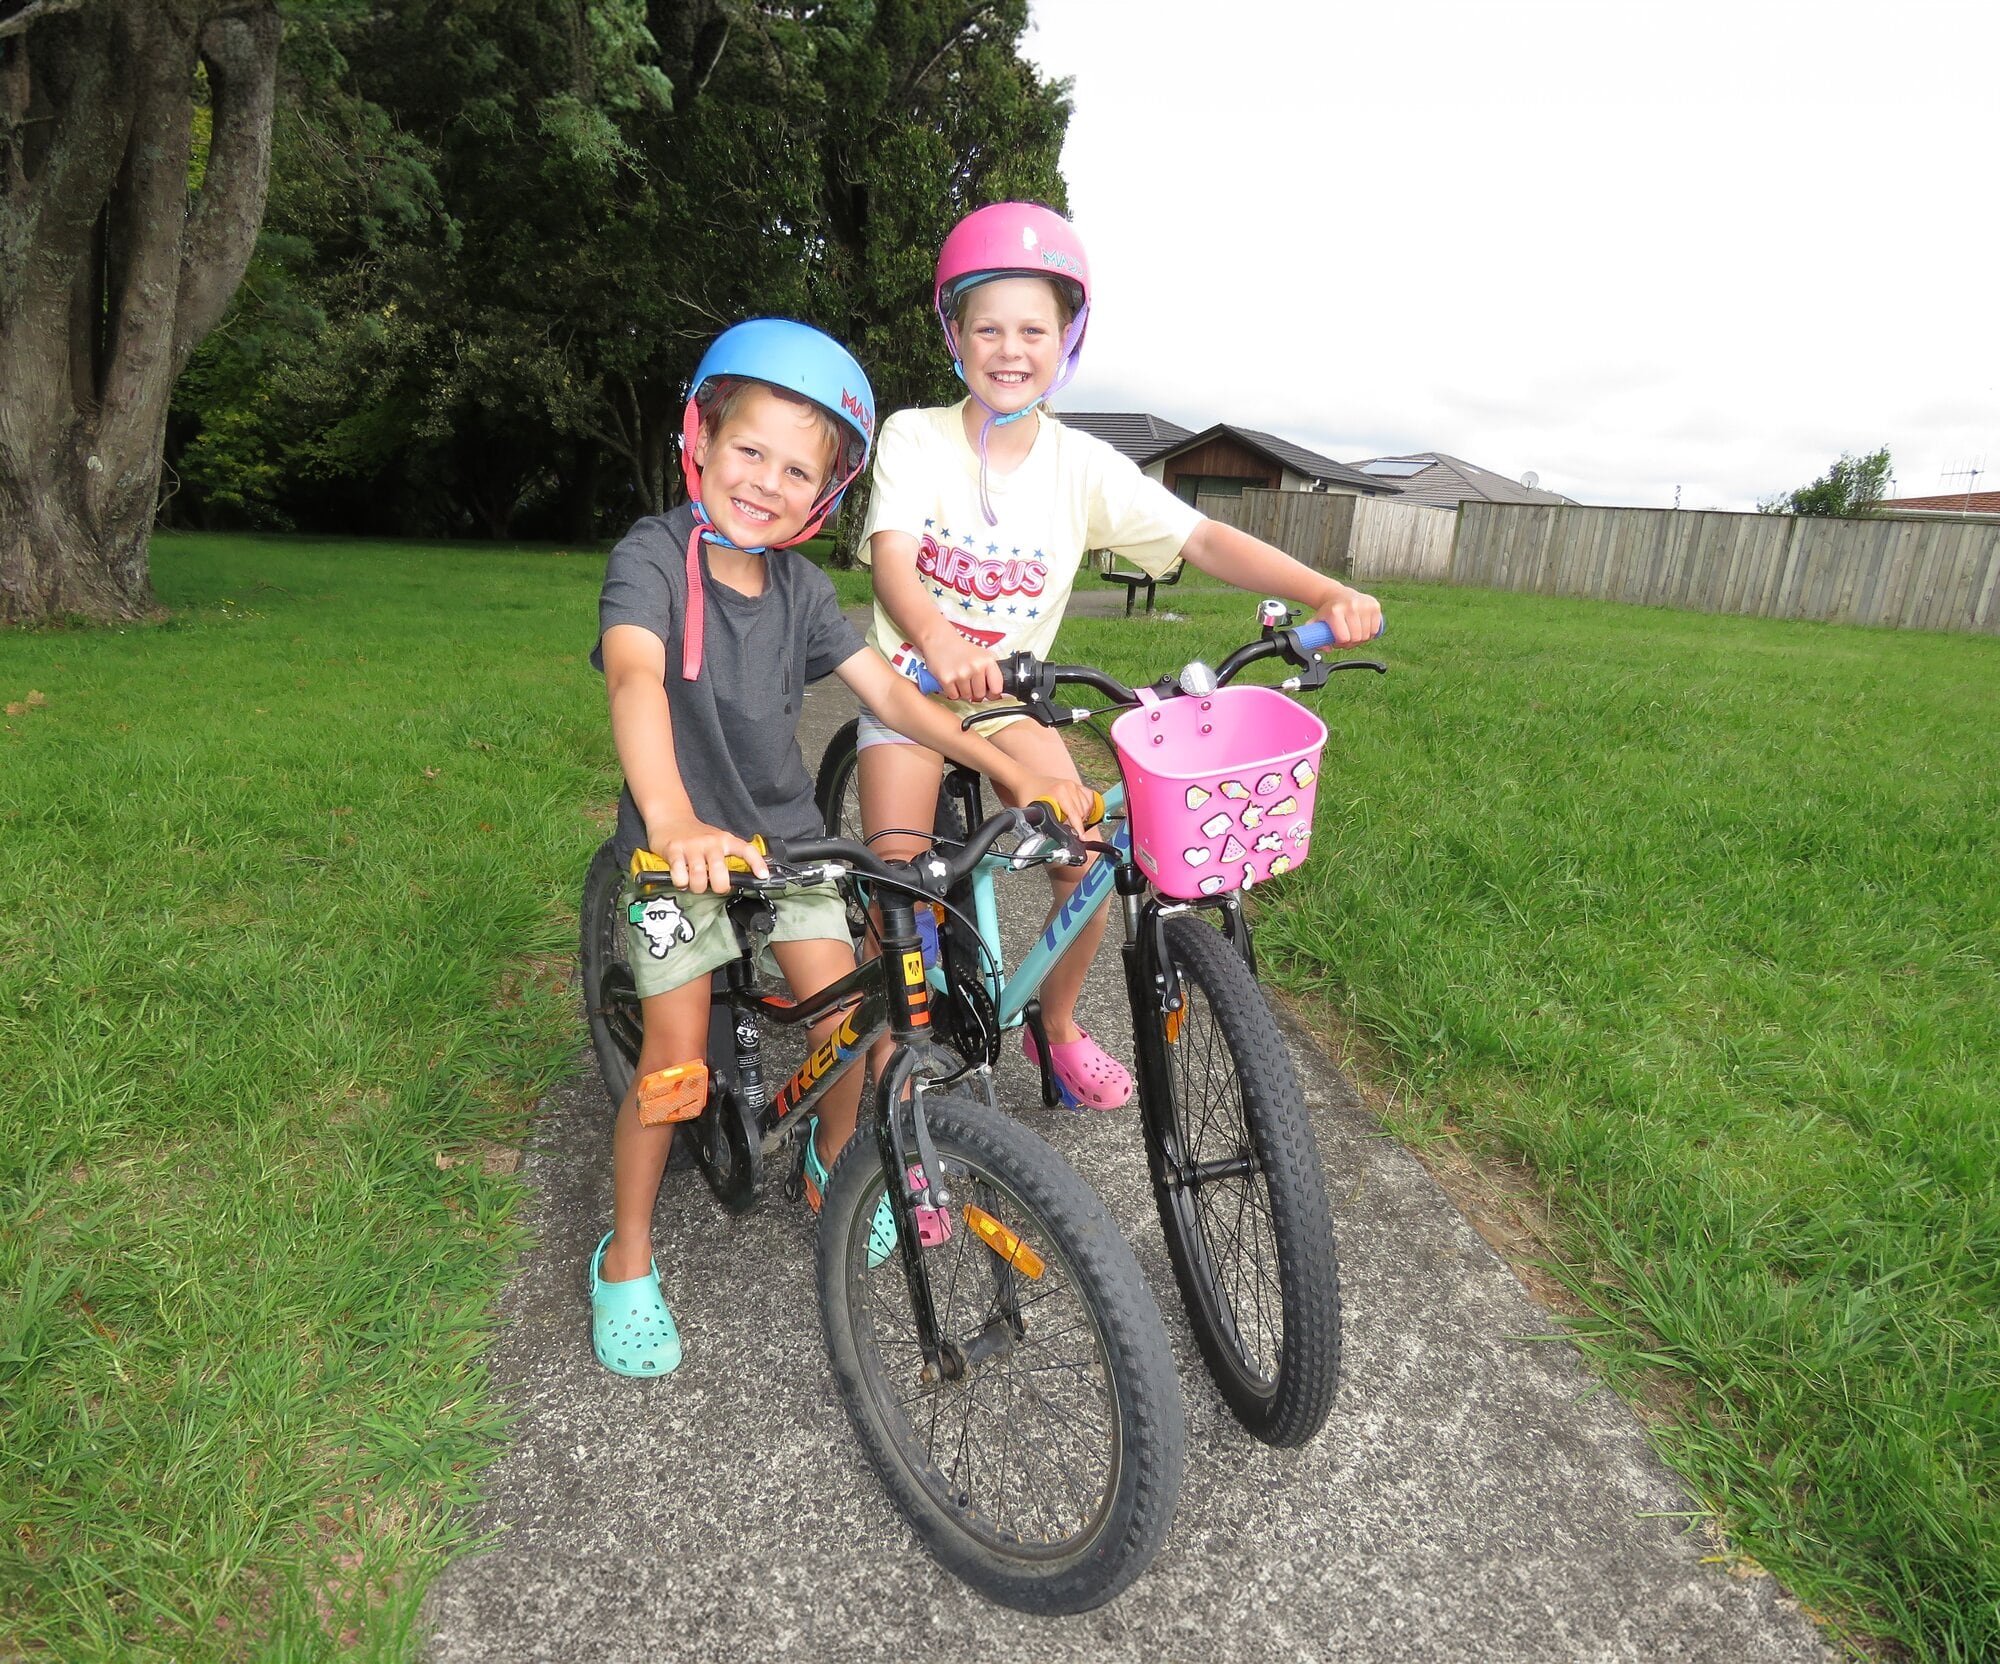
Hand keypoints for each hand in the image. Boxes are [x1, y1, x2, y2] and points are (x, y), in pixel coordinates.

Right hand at [642, 814, 767, 893]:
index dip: (757, 863)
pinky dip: (681, 883)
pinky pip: (679, 876)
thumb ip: (727, 856)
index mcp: (724, 840)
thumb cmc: (695, 835)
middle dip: (719, 886)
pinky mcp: (674, 851)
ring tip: (695, 884)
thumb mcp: (716, 840)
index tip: (762, 876)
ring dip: (698, 887)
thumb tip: (742, 878)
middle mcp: (710, 842)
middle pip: (719, 872)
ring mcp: (692, 846)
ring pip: (698, 877)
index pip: (746, 850)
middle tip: (714, 887)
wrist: (670, 817)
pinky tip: (681, 879)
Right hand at [920, 630, 1004, 702]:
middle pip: (980, 695)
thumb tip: (998, 694)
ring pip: (966, 697)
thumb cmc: (962, 649)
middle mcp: (976, 667)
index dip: (992, 693)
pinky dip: (952, 691)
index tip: (988, 691)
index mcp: (988, 661)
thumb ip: (992, 672)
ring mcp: (961, 674)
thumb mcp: (983, 655)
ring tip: (959, 678)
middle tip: (969, 681)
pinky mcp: (947, 679)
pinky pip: (954, 696)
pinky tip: (951, 679)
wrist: (940, 639)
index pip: (997, 689)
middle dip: (975, 692)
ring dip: (963, 691)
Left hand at [1018, 772, 1099, 835]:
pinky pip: (1088, 798)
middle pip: (1082, 812)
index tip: (1081, 837)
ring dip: (1082, 816)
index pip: (1075, 814)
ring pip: (1087, 806)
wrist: (1026, 781)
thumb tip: (1055, 835)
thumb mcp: (1035, 811)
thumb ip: (1046, 823)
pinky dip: (1086, 807)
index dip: (1078, 828)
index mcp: (1060, 792)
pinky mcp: (1075, 785)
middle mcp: (1069, 786)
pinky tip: (1079, 812)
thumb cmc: (1028, 794)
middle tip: (1069, 828)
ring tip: (1071, 821)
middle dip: (1077, 823)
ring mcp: (1073, 784)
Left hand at [1311, 582, 1382, 645]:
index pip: (1343, 638)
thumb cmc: (1329, 611)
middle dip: (1350, 643)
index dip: (1340, 644)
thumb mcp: (1316, 622)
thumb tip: (1327, 649)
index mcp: (1335, 611)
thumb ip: (1313, 638)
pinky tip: (1362, 629)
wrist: (1339, 595)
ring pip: (1367, 635)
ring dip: (1360, 639)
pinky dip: (1370, 634)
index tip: (1337, 641)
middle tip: (1346, 638)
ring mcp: (1364, 605)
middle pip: (1356, 638)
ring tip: (1353, 633)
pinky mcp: (1374, 606)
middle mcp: (1351, 607)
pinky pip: (1376, 629)